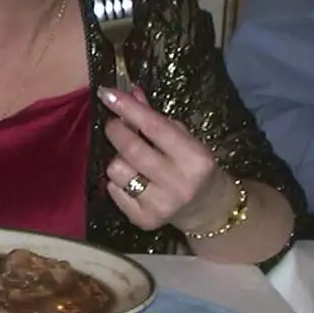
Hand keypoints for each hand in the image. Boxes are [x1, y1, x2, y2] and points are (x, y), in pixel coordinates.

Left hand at [99, 87, 233, 234]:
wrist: (207, 208)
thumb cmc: (192, 167)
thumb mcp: (183, 140)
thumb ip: (155, 118)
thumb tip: (131, 92)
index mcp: (195, 158)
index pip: (154, 127)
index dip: (128, 108)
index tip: (107, 92)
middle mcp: (179, 183)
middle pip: (130, 149)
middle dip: (115, 130)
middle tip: (114, 125)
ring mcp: (162, 205)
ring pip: (116, 170)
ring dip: (118, 160)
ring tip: (133, 162)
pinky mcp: (145, 220)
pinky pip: (113, 190)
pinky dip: (117, 182)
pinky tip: (134, 182)